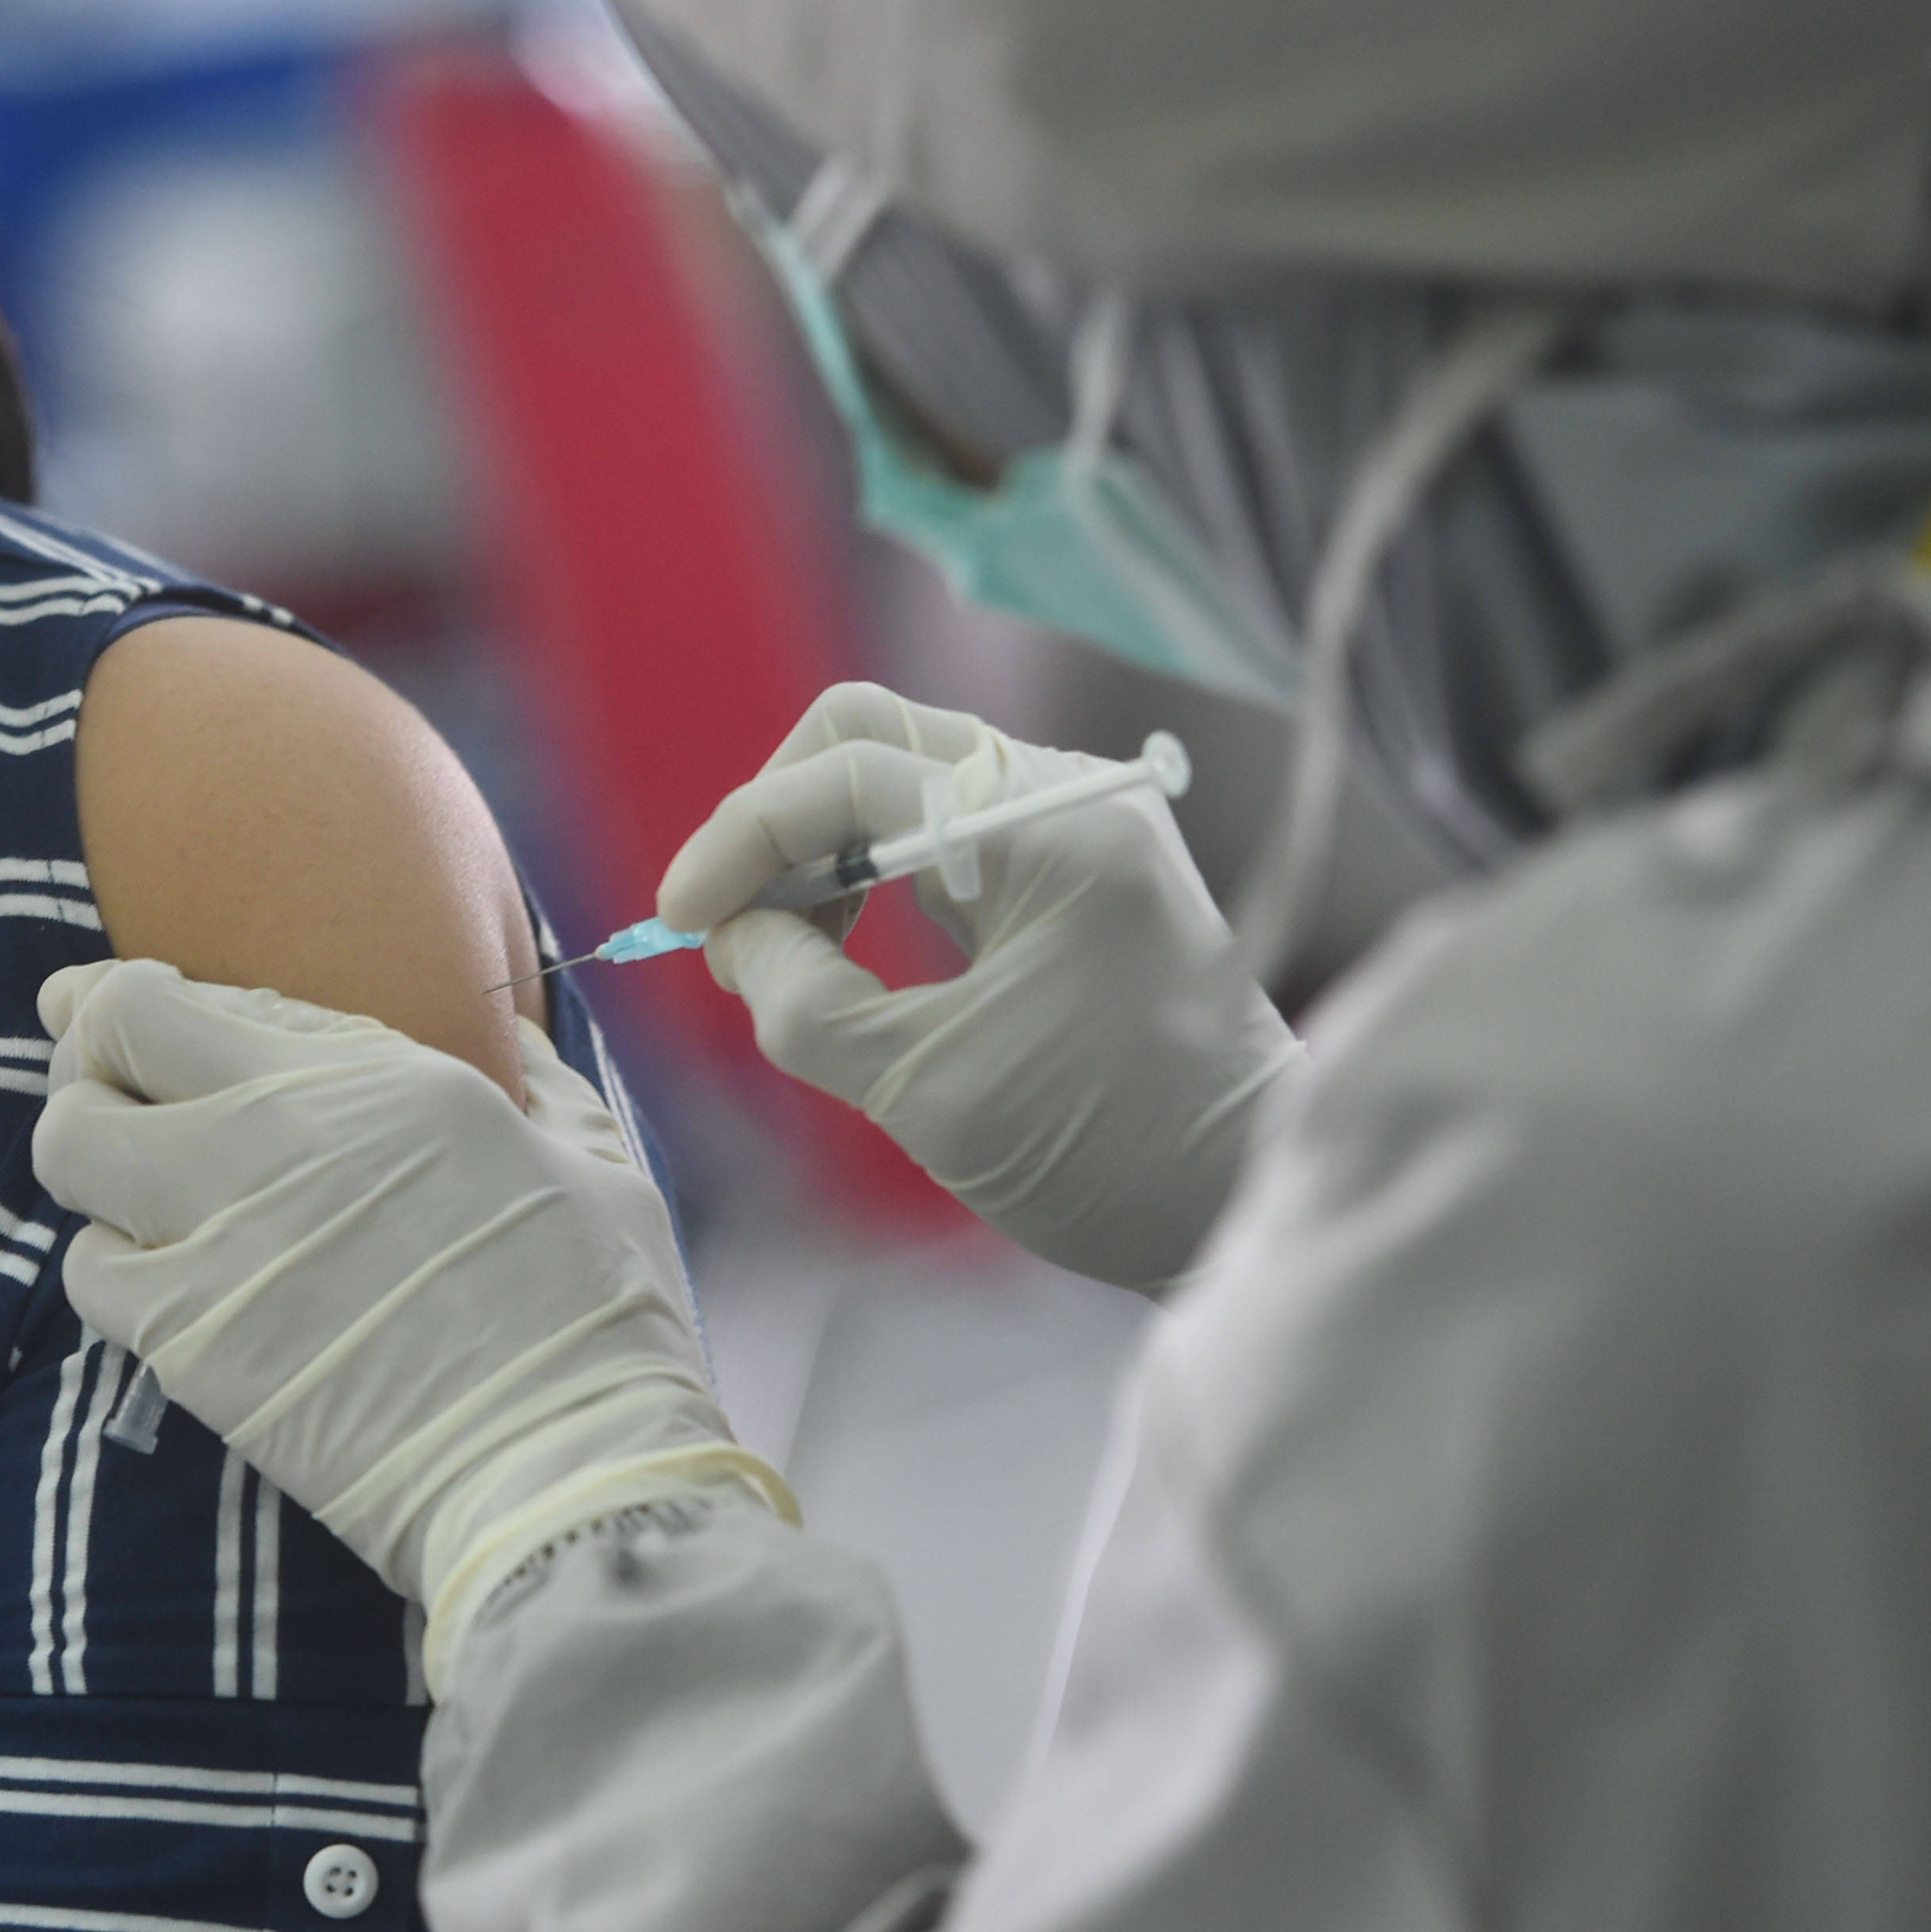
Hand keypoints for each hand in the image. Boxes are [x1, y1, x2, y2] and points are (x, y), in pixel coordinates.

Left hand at [33, 960, 791, 1685]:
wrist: (559, 1465)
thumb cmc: (598, 1307)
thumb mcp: (591, 1152)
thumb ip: (535, 1079)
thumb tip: (512, 1037)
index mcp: (367, 1075)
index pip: (172, 997)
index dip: (127, 992)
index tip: (119, 1005)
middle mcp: (268, 1135)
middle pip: (94, 1053)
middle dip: (89, 1057)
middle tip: (116, 1083)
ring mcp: (215, 1241)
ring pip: (68, 1153)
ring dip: (89, 1154)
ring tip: (134, 1181)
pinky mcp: (189, 1345)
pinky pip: (89, 1273)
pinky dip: (108, 1264)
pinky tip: (158, 1277)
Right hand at [658, 683, 1295, 1292]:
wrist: (1250, 1198)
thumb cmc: (1108, 1153)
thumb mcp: (925, 1091)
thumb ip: (802, 1004)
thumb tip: (736, 939)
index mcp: (1051, 831)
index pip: (850, 773)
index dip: (743, 839)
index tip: (680, 920)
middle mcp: (1071, 794)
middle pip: (870, 733)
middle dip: (778, 821)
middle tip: (733, 928)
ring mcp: (1079, 820)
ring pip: (899, 770)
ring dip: (819, 846)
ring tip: (780, 953)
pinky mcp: (1076, 863)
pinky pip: (939, 824)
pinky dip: (869, 870)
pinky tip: (841, 946)